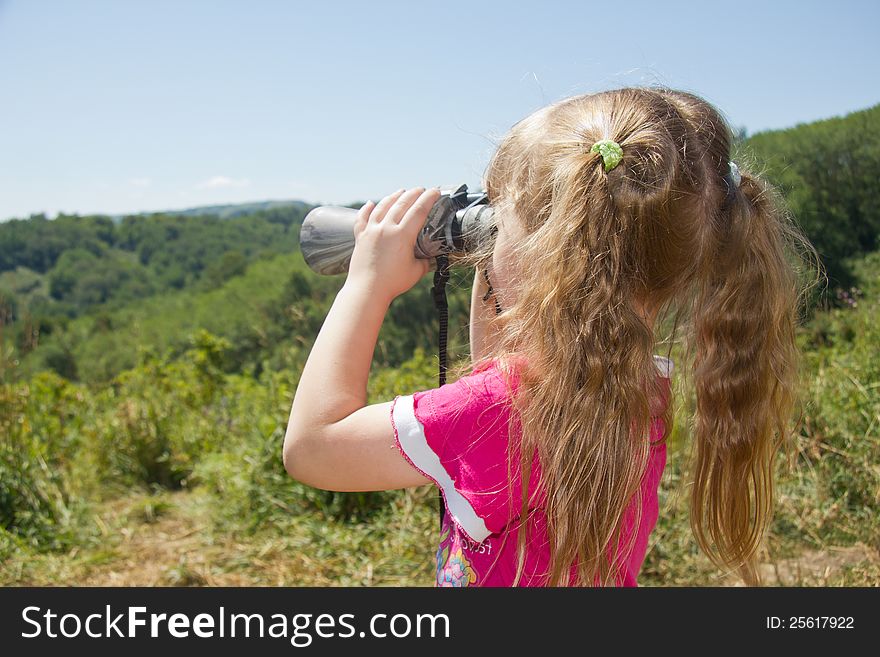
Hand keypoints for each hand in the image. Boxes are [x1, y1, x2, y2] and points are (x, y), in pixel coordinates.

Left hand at [347, 187, 440, 303]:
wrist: (367, 290)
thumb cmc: (392, 283)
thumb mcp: (416, 272)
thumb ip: (425, 261)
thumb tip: (430, 257)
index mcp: (402, 235)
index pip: (419, 210)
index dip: (429, 198)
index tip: (435, 191)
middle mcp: (386, 228)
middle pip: (402, 203)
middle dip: (413, 194)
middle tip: (421, 189)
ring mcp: (371, 231)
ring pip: (382, 206)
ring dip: (393, 197)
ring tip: (400, 191)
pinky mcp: (360, 237)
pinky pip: (362, 218)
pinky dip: (367, 209)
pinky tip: (370, 203)